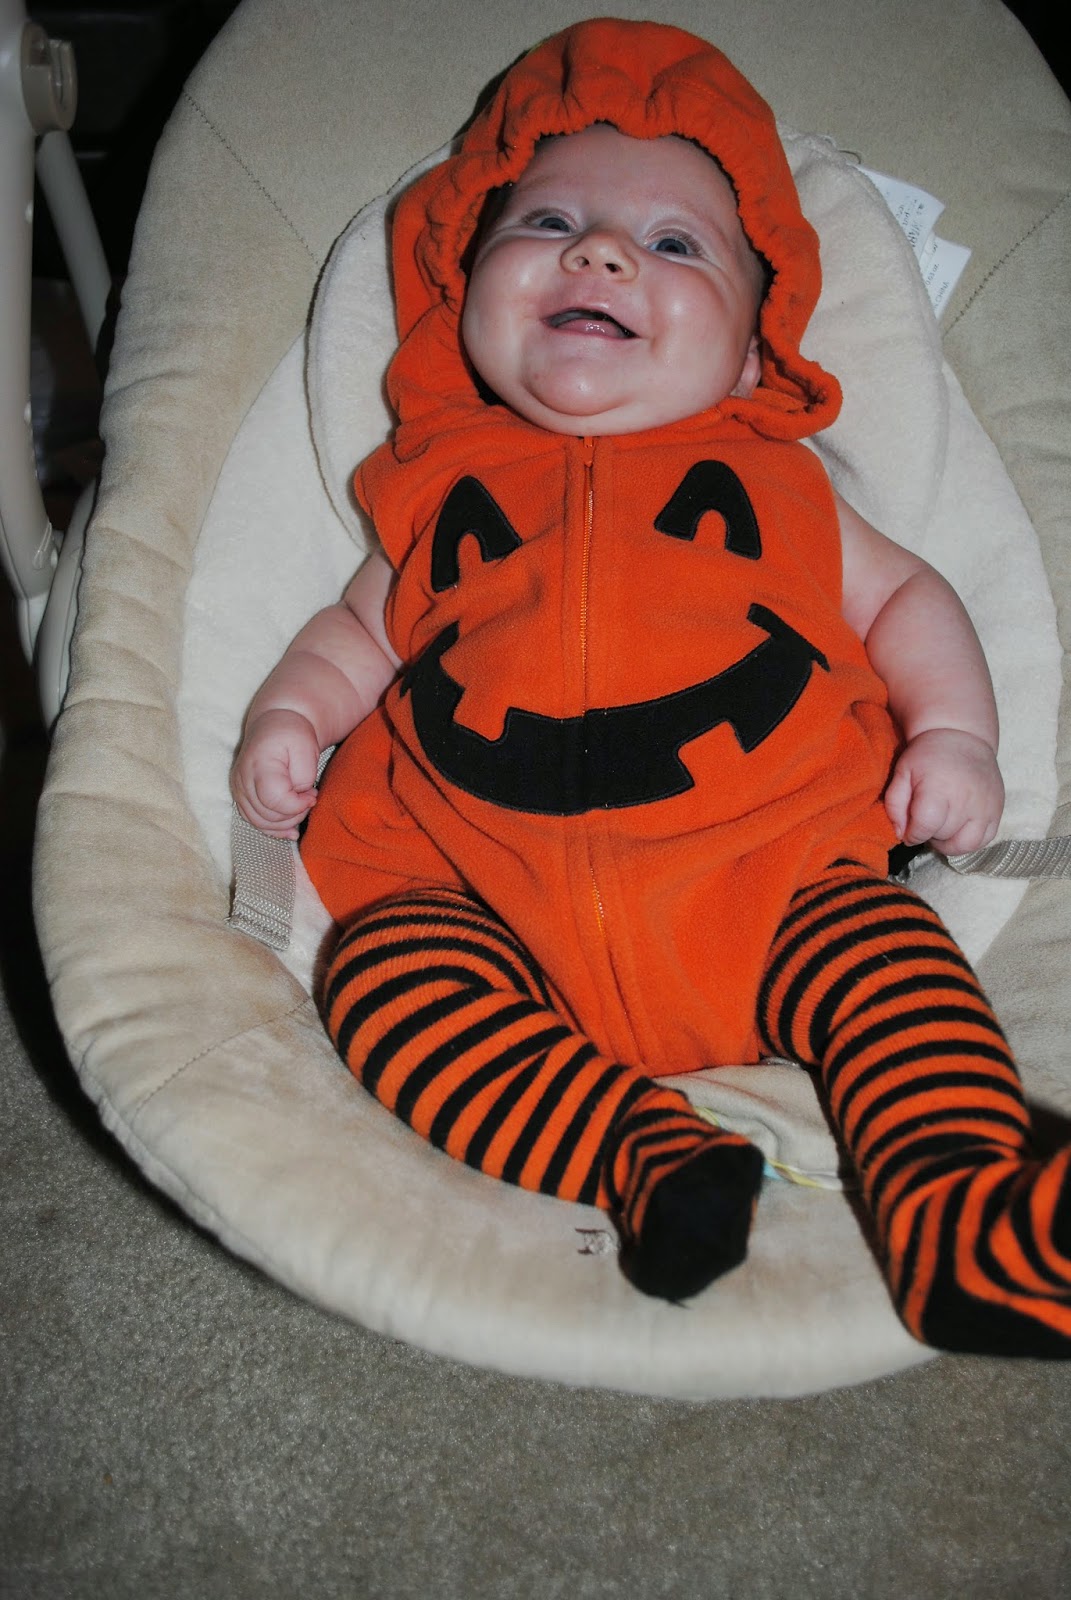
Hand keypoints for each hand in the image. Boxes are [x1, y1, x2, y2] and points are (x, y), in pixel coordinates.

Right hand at [230, 708, 320, 838]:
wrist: (274, 725)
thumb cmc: (292, 734)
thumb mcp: (306, 747)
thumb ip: (304, 777)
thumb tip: (300, 801)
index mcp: (258, 764)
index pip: (274, 800)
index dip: (298, 805)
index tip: (313, 794)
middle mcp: (242, 779)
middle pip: (268, 815)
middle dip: (295, 814)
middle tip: (309, 798)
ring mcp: (238, 790)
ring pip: (261, 823)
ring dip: (286, 823)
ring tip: (301, 807)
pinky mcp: (240, 797)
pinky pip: (255, 822)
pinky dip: (274, 828)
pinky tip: (290, 829)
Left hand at [884, 728, 1003, 855]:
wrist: (961, 735)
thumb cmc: (927, 756)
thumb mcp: (902, 772)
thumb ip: (895, 805)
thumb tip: (902, 834)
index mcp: (939, 788)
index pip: (925, 828)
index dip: (913, 834)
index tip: (910, 828)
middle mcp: (966, 800)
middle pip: (943, 836)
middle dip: (929, 834)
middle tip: (925, 820)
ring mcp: (986, 806)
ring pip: (965, 844)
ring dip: (948, 842)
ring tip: (941, 826)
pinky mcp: (997, 810)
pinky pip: (984, 840)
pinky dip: (968, 841)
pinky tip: (957, 827)